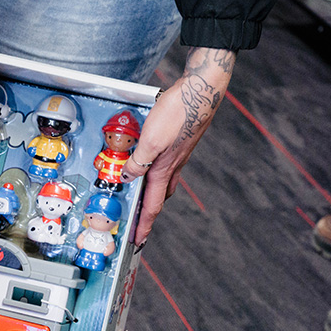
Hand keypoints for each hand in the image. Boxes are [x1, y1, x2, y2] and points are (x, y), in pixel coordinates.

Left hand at [120, 47, 234, 245]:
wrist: (202, 89)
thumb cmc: (178, 112)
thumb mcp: (151, 140)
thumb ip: (138, 161)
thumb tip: (128, 177)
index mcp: (164, 169)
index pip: (153, 205)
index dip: (144, 224)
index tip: (139, 240)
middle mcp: (173, 165)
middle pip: (160, 196)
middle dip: (149, 213)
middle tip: (140, 224)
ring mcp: (178, 153)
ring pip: (163, 180)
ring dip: (152, 192)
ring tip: (141, 198)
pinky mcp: (179, 141)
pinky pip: (165, 163)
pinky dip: (155, 171)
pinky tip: (150, 163)